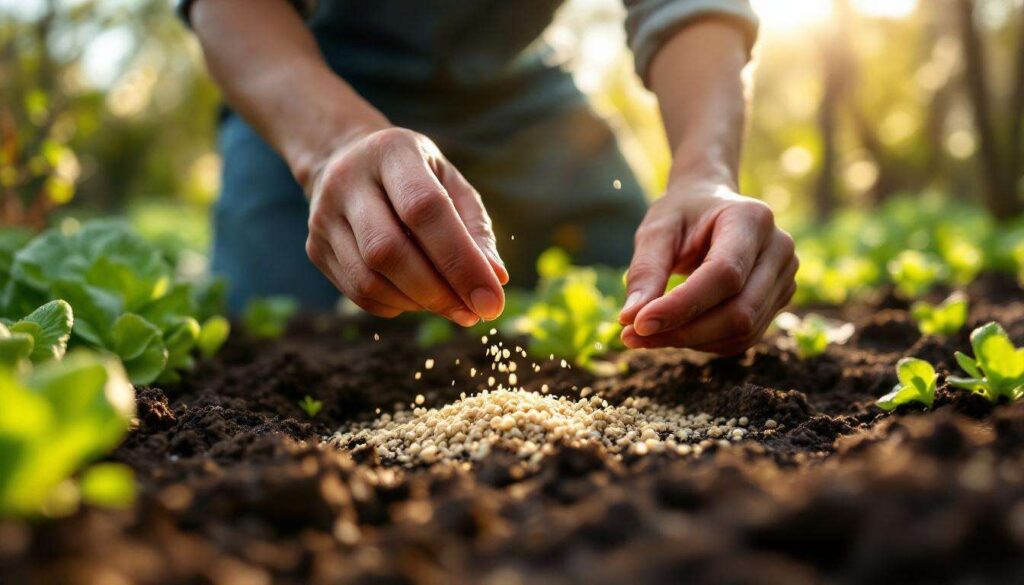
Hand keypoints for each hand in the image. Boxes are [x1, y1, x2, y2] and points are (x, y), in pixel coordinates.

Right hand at [304, 127, 507, 325]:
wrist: (345, 159)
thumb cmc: (415, 176)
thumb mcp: (451, 184)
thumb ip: (476, 230)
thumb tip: (496, 280)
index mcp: (392, 151)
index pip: (425, 208)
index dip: (461, 260)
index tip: (491, 300)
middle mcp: (348, 180)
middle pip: (388, 250)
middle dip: (437, 291)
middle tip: (472, 313)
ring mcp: (324, 216)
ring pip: (369, 279)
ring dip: (417, 304)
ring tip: (449, 305)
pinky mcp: (314, 248)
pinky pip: (358, 294)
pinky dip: (396, 306)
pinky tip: (417, 298)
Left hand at [618, 182, 797, 354]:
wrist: (711, 205)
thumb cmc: (682, 215)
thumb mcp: (657, 230)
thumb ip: (645, 270)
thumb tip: (631, 318)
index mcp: (752, 218)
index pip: (724, 274)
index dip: (682, 305)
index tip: (638, 324)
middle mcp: (779, 249)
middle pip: (739, 311)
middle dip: (684, 331)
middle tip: (633, 336)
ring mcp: (785, 277)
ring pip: (742, 331)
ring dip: (690, 341)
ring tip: (648, 334)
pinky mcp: (778, 300)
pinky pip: (743, 337)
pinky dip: (705, 342)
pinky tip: (676, 330)